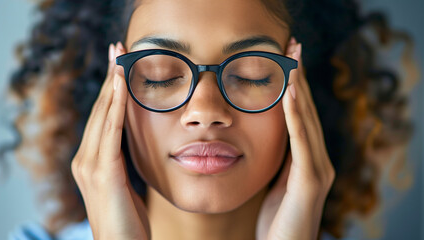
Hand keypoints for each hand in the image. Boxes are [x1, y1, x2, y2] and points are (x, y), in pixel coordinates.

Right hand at [71, 42, 149, 239]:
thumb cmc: (127, 221)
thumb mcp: (124, 184)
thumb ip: (122, 162)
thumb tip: (133, 144)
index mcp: (91, 160)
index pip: (103, 117)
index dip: (110, 90)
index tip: (119, 65)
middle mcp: (85, 158)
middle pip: (100, 110)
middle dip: (109, 78)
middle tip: (117, 50)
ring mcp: (90, 165)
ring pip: (103, 115)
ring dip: (112, 84)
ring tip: (119, 58)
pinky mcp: (102, 172)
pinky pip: (111, 131)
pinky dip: (117, 105)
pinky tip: (122, 85)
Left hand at [256, 38, 334, 239]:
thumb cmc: (276, 220)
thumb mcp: (275, 182)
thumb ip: (276, 160)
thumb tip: (264, 139)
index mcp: (307, 159)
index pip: (299, 115)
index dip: (294, 86)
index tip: (286, 59)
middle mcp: (318, 159)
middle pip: (307, 110)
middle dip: (300, 76)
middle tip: (293, 45)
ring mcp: (317, 170)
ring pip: (307, 120)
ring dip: (299, 88)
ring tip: (292, 59)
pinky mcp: (310, 182)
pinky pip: (301, 142)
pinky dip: (296, 116)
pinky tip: (290, 93)